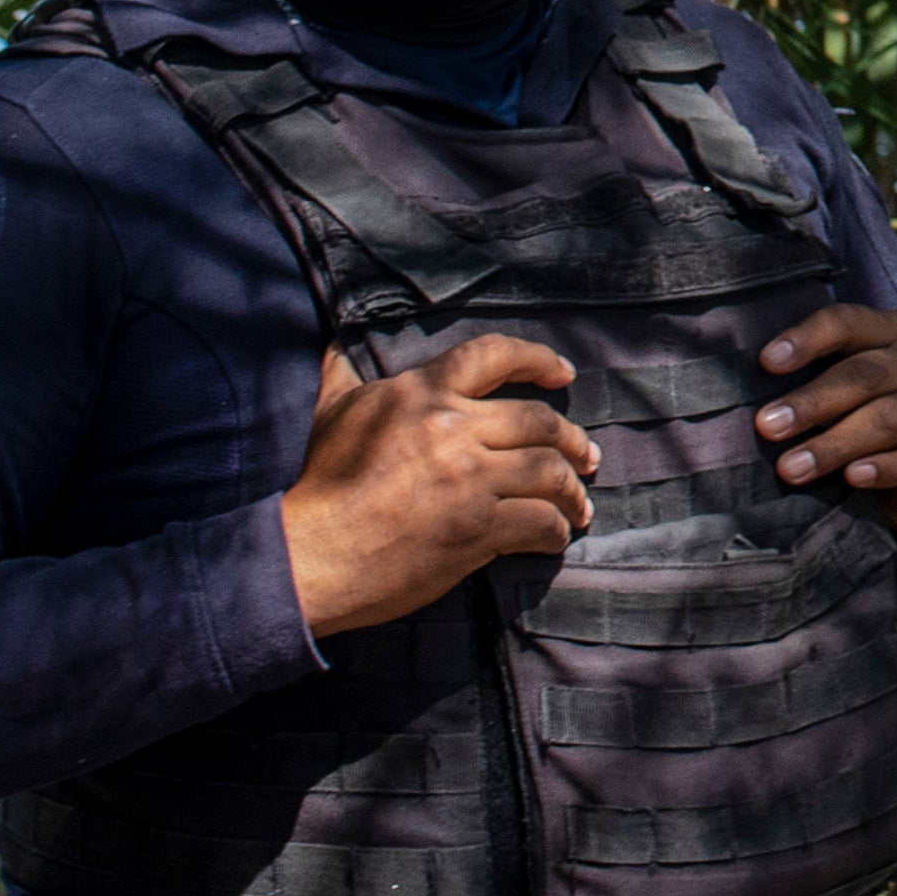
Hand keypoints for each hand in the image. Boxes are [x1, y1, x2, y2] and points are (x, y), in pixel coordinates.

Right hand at [279, 335, 595, 637]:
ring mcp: (469, 480)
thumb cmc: (316, 484)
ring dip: (572, 488)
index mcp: (422, 393)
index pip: (494, 355)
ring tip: (580, 501)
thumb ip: (343, 372)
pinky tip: (557, 536)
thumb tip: (334, 340)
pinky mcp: (476, 529)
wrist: (310, 555)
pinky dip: (556, 530)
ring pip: (548, 472)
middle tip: (586, 456)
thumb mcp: (330, 412)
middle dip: (572, 439)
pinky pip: (537, 523)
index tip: (563, 373)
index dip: (537, 359)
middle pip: (538, 421)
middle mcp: (453, 429)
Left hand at [755, 303, 896, 534]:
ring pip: (890, 417)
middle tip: (767, 427)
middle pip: (867, 373)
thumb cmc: (869, 428)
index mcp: (895, 333)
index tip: (766, 362)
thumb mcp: (845, 400)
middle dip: (813, 401)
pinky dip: (885, 467)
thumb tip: (749, 404)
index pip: (850, 322)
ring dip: (835, 443)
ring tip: (791, 468)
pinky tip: (854, 478)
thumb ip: (812, 388)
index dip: (808, 338)